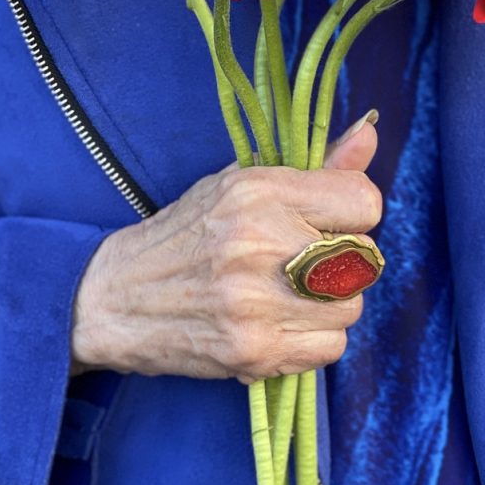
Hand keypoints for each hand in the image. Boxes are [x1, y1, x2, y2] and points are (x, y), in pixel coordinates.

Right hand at [70, 112, 380, 382]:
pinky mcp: (253, 351)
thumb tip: (370, 133)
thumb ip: (313, 166)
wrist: (114, 299)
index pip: (363, 202)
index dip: (352, 214)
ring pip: (351, 307)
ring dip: (328, 305)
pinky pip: (330, 349)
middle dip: (342, 262)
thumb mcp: (239, 184)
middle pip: (364, 259)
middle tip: (300, 263)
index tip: (327, 223)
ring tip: (285, 295)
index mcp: (258, 192)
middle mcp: (260, 243)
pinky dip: (311, 340)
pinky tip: (277, 324)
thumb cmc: (184, 235)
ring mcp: (256, 302)